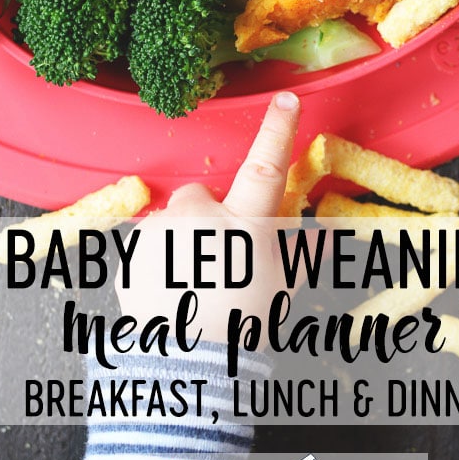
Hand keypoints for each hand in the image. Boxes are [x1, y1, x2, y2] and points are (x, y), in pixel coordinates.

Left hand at [115, 91, 309, 344]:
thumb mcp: (280, 289)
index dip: (278, 131)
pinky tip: (171, 288)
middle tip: (217, 252)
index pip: (267, 169)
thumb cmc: (242, 322)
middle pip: (201, 194)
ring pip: (173, 221)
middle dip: (207, 212)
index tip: (288, 99)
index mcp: (242, 225)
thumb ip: (301, 255)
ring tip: (192, 280)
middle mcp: (199, 218)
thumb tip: (324, 234)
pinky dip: (159, 258)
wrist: (184, 360)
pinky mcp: (134, 250)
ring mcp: (162, 231)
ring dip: (182, 238)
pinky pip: (150, 243)